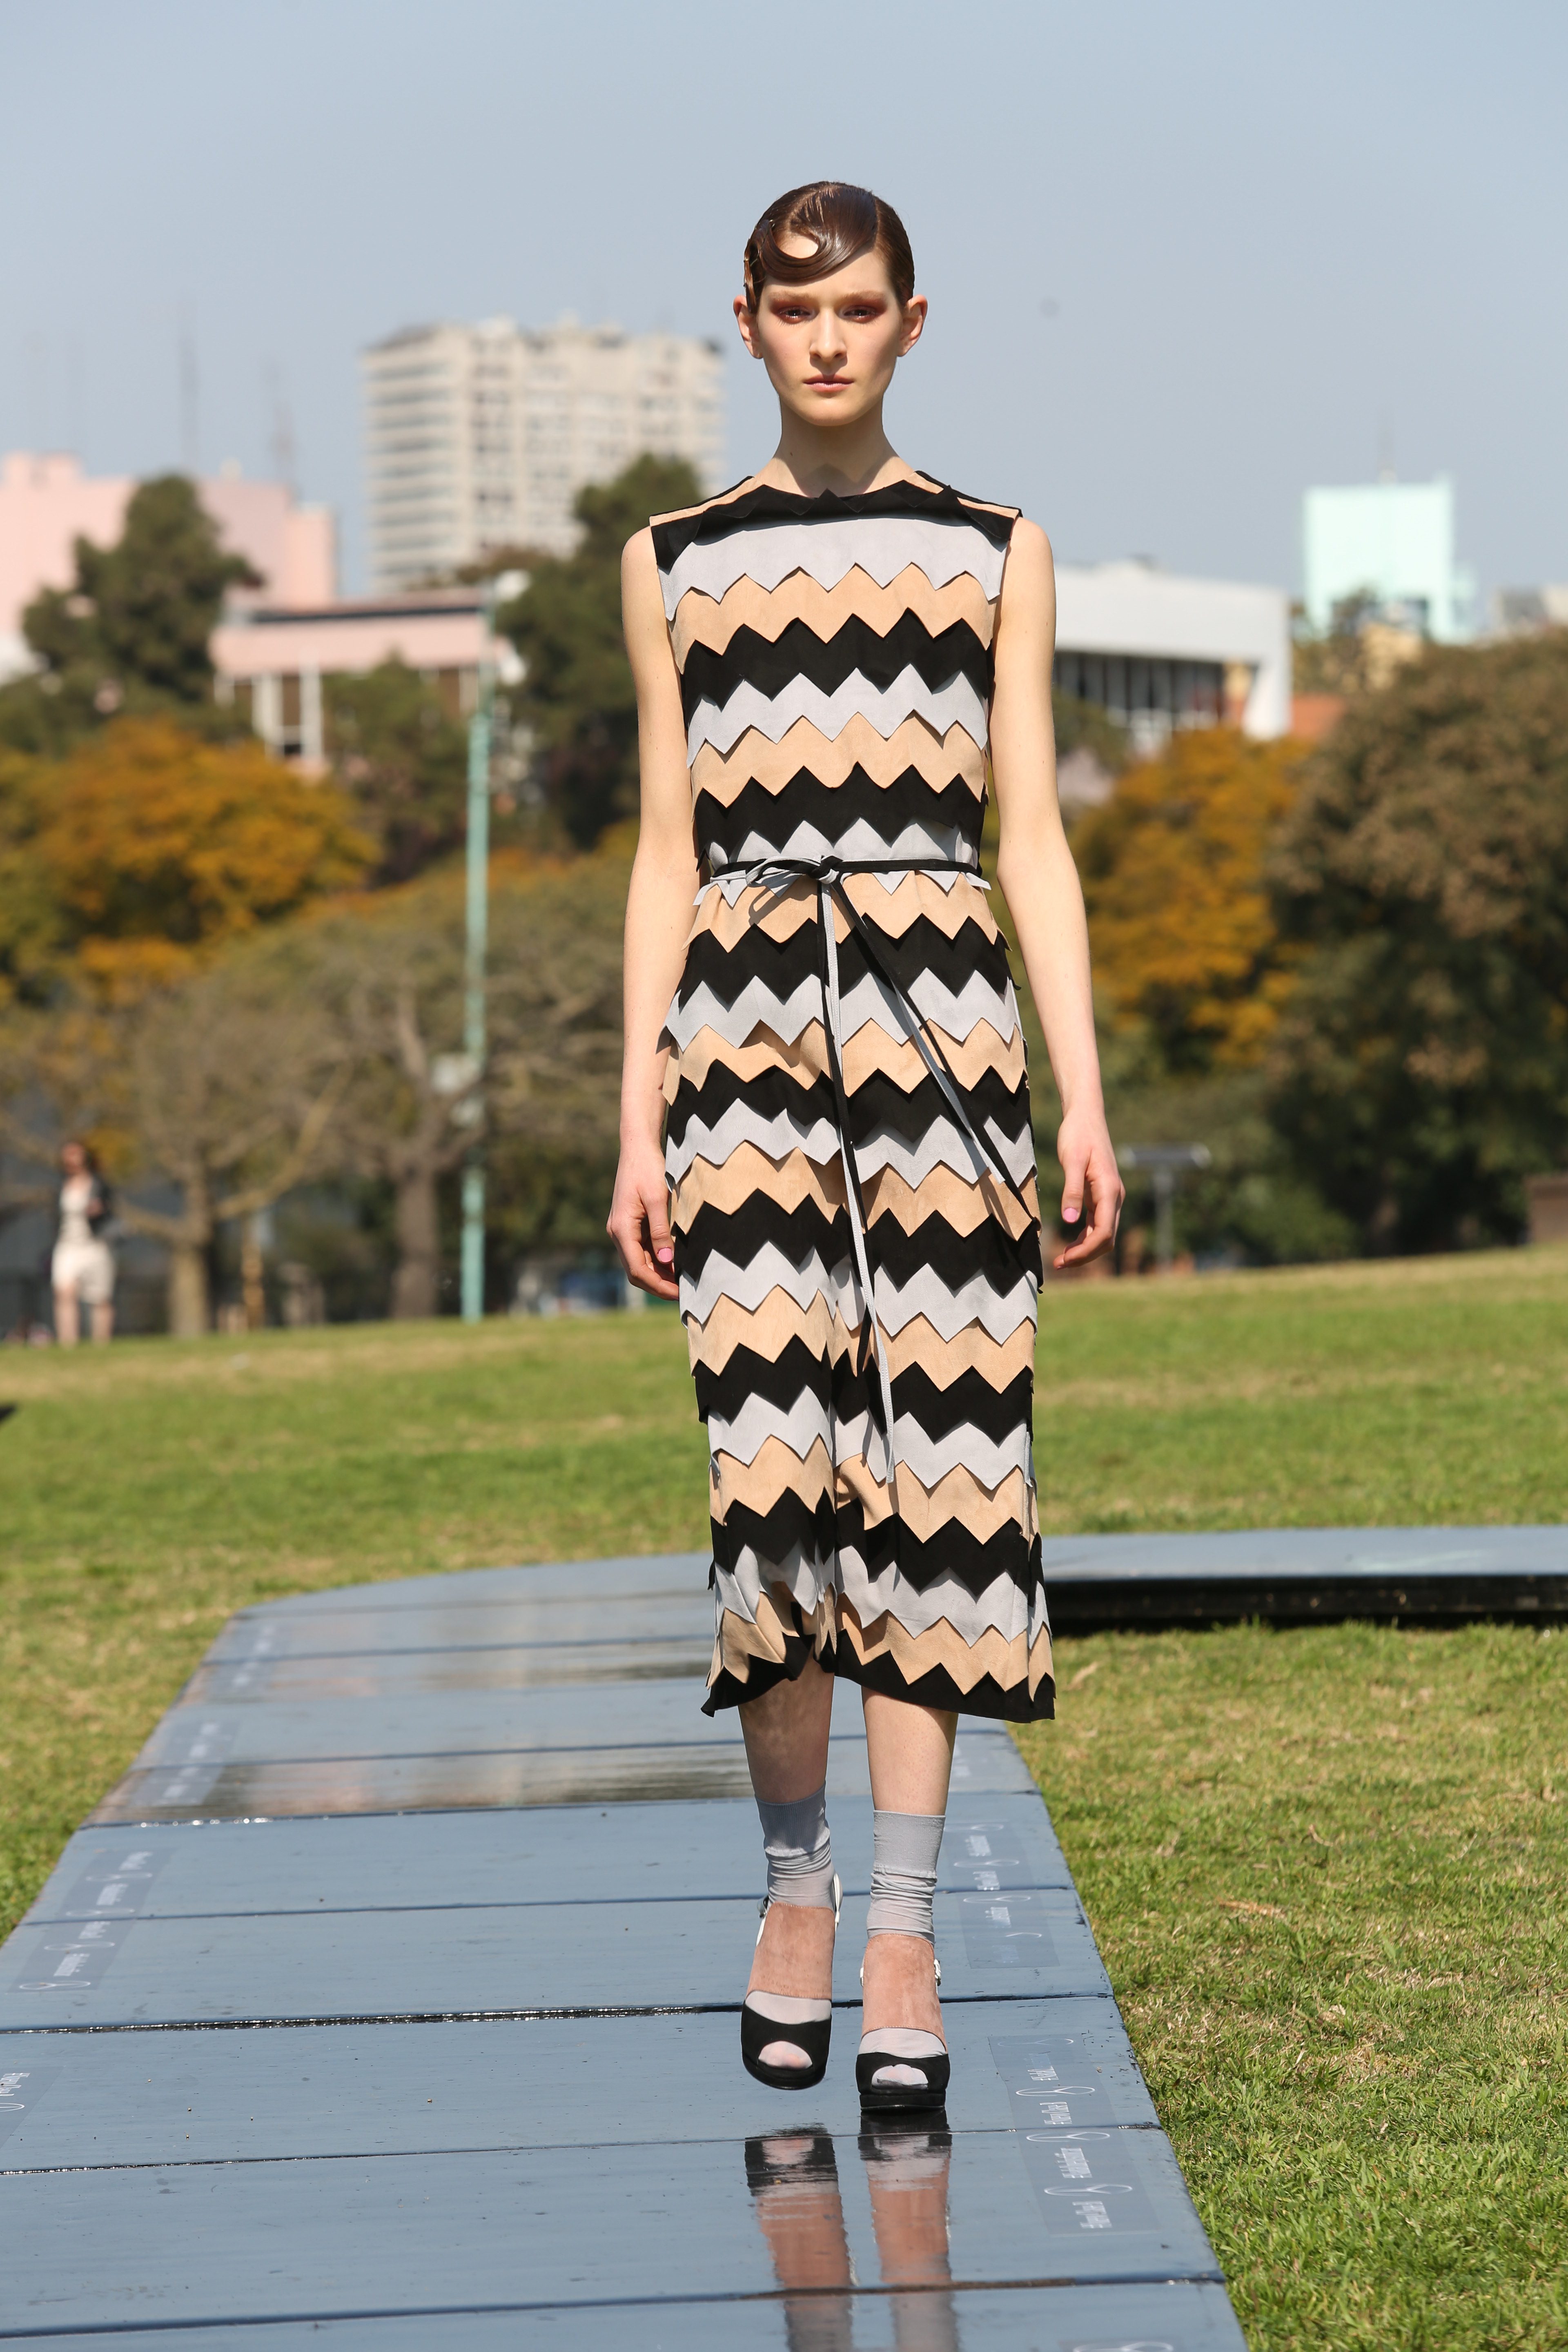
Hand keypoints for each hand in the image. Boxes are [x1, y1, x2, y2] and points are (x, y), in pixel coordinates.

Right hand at [607, 1139, 678, 1299]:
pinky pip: (643, 1250)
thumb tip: (667, 1263)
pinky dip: (658, 1261)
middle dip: (658, 1285)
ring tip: (684, 1283)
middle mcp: (618, 1232)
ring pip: (639, 1262)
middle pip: (636, 1271)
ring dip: (659, 1275)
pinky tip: (676, 1264)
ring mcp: (623, 1229)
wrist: (637, 1147)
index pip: (637, 1269)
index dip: (658, 1285)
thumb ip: (661, 1231)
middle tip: (684, 1294)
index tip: (679, 1294)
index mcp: (621, 1228)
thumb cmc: (647, 1168)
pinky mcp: (631, 1224)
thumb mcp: (658, 1198)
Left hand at [1053, 1105, 1122, 1270]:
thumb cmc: (1078, 1135)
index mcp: (1109, 1190)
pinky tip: (1070, 1243)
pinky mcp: (1102, 1195)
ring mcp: (1109, 1197)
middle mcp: (1114, 1196)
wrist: (1085, 1117)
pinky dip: (1086, 1237)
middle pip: (1106, 1238)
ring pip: (1104, 1233)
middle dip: (1085, 1255)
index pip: (1104, 1232)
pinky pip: (1098, 1223)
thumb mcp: (1072, 1161)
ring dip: (1086, 1249)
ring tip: (1062, 1258)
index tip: (1064, 1259)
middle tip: (1058, 1264)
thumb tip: (1069, 1221)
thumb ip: (1072, 1190)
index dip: (1086, 1251)